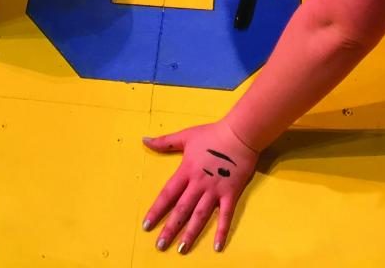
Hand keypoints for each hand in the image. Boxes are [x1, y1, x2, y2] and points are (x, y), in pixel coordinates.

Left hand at [141, 121, 258, 253]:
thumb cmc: (212, 134)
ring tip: (182, 249)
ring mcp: (215, 191)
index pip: (167, 194)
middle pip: (182, 209)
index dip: (156, 210)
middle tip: (160, 245)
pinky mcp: (231, 194)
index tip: (147, 225)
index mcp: (186, 171)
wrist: (239, 135)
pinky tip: (217, 247)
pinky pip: (226, 216)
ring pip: (200, 215)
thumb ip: (164, 142)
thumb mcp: (186, 136)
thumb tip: (144, 140)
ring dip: (190, 233)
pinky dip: (222, 231)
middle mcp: (198, 184)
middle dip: (170, 228)